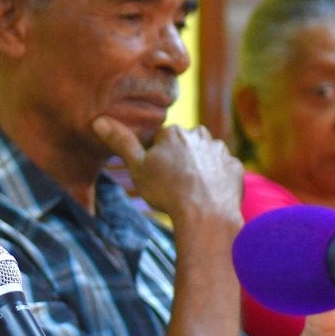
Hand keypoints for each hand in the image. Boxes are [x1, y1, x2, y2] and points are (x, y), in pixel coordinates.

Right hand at [91, 119, 242, 231]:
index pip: (160, 140)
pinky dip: (216, 180)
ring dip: (198, 169)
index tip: (155, 176)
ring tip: (190, 193)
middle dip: (178, 160)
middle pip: (184, 145)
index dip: (155, 159)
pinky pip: (222, 171)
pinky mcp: (235, 167)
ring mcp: (220, 151)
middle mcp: (199, 135)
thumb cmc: (167, 191)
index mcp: (173, 132)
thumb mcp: (137, 168)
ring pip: (204, 157)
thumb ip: (121, 142)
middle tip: (172, 185)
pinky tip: (208, 196)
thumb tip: (98, 120)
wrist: (206, 215)